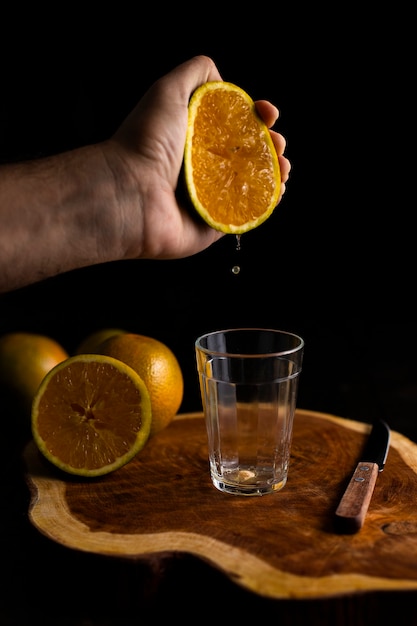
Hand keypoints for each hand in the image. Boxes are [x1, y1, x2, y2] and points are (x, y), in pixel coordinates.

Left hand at [108, 55, 290, 260]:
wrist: (131, 194)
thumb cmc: (146, 142)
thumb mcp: (168, 91)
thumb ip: (196, 74)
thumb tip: (222, 80)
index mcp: (194, 136)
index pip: (235, 124)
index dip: (257, 116)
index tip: (267, 113)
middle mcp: (203, 166)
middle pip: (249, 153)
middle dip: (271, 144)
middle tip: (277, 142)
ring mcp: (211, 196)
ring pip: (253, 183)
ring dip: (275, 172)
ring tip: (283, 166)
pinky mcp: (216, 223)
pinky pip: (248, 212)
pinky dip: (266, 202)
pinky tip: (277, 190)